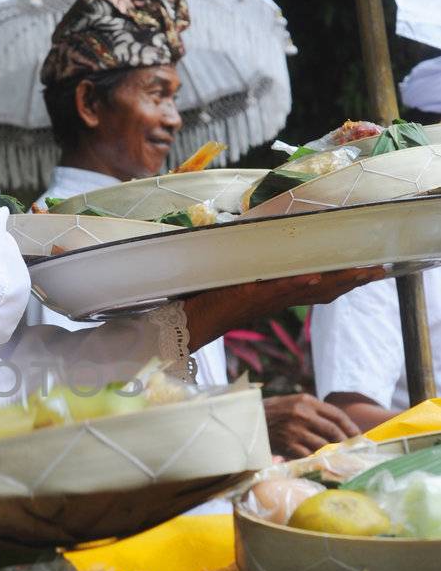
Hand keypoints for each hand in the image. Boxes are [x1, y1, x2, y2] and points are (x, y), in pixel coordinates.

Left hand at [185, 268, 384, 349]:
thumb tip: (272, 250)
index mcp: (279, 294)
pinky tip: (313, 277)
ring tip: (358, 272)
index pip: (319, 286)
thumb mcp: (243, 280)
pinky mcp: (249, 297)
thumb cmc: (214, 299)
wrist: (191, 321)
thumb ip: (260, 270)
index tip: (370, 270)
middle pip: (322, 290)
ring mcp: (265, 298)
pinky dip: (296, 284)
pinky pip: (277, 290)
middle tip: (378, 270)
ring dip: (333, 281)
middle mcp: (278, 298)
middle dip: (351, 280)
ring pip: (306, 290)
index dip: (345, 279)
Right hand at [262, 393, 361, 458]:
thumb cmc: (271, 412)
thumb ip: (312, 410)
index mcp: (306, 401)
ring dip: (332, 452)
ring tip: (338, 457)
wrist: (246, 421)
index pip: (336, 414)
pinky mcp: (288, 444)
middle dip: (345, 441)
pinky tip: (320, 461)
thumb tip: (335, 425)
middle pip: (333, 430)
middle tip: (352, 449)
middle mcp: (303, 414)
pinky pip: (309, 454)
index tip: (358, 435)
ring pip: (323, 444)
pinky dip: (316, 459)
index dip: (350, 426)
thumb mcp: (292, 402)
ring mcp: (296, 430)